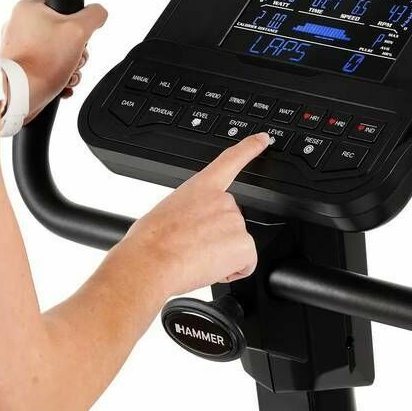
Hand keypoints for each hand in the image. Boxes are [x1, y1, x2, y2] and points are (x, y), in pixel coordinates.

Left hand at [0, 0, 107, 121]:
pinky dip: (58, 77)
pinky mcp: (21, 65)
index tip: (78, 38)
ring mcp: (19, 46)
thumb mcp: (79, 30)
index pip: (66, 8)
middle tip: (73, 60)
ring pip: (58, 53)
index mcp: (29, 8)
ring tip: (66, 75)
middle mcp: (20, 25)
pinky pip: (47, 67)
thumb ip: (94, 16)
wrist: (19, 94)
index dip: (79, 25)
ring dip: (70, 67)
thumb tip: (99, 12)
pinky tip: (61, 83)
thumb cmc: (42, 63)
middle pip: (64, 34)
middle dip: (76, 53)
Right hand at [119, 133, 270, 296]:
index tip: (262, 140)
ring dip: (221, 255)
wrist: (149, 262)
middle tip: (193, 246)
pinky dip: (231, 270)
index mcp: (202, 187)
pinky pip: (245, 263)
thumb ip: (189, 211)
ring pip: (235, 245)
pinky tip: (209, 267)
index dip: (250, 148)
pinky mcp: (244, 244)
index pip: (231, 160)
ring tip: (195, 257)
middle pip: (230, 222)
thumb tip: (187, 228)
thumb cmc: (149, 241)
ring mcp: (235, 221)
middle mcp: (223, 200)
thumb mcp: (167, 212)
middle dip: (216, 237)